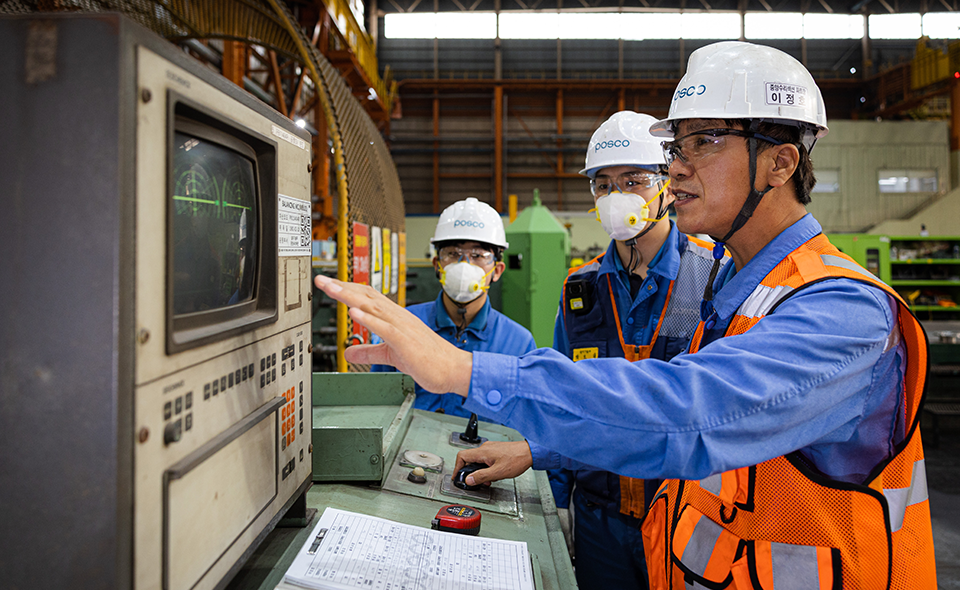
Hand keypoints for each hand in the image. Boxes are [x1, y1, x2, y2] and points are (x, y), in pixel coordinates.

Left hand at [314, 275, 471, 395]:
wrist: (453, 369)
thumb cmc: (427, 360)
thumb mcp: (390, 355)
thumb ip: (369, 351)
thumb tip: (349, 353)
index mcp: (394, 317)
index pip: (367, 297)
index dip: (347, 289)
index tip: (329, 284)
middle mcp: (397, 317)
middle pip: (366, 295)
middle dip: (342, 287)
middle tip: (321, 280)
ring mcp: (402, 327)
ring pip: (373, 307)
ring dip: (350, 297)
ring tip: (331, 289)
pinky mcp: (405, 341)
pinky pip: (385, 328)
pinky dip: (369, 320)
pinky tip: (354, 314)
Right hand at [454, 441, 533, 485]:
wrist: (530, 453)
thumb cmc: (517, 459)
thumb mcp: (498, 472)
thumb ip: (482, 476)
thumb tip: (469, 479)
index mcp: (483, 452)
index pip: (462, 456)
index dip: (457, 468)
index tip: (457, 476)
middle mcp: (485, 448)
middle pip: (470, 459)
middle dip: (471, 472)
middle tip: (475, 482)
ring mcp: (491, 448)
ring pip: (478, 460)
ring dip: (480, 471)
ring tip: (488, 480)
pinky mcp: (496, 451)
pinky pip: (485, 459)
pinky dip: (486, 468)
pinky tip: (494, 474)